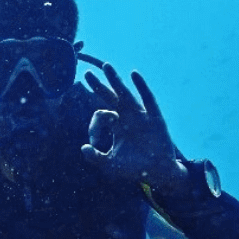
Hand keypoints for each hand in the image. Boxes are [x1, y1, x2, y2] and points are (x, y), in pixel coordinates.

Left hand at [81, 64, 186, 190]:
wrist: (156, 173)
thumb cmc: (133, 168)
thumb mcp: (110, 164)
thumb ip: (95, 157)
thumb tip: (82, 147)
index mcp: (116, 126)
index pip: (101, 115)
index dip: (94, 124)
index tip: (94, 141)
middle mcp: (127, 117)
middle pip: (111, 97)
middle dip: (99, 86)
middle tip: (87, 73)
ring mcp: (141, 115)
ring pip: (125, 94)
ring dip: (115, 80)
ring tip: (106, 66)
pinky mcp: (154, 117)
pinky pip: (147, 99)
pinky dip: (141, 86)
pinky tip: (134, 74)